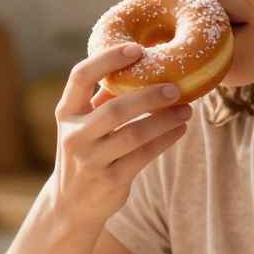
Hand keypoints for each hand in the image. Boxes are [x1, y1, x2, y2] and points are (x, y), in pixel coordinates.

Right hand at [49, 43, 191, 226]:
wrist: (71, 204)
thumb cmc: (85, 152)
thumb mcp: (83, 124)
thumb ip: (103, 98)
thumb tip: (141, 64)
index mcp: (66, 113)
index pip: (80, 76)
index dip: (108, 59)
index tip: (137, 49)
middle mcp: (74, 135)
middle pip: (116, 109)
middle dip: (149, 95)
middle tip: (176, 87)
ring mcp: (91, 161)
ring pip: (134, 135)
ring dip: (164, 120)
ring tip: (186, 110)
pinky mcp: (110, 180)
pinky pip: (144, 156)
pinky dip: (165, 140)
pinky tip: (180, 129)